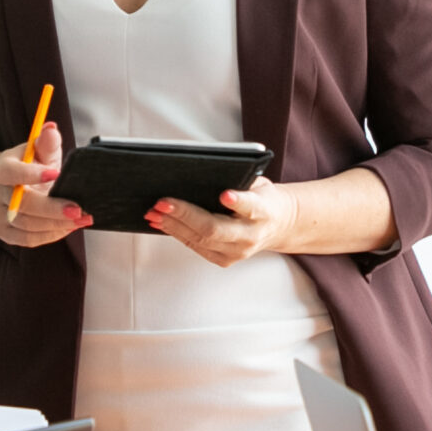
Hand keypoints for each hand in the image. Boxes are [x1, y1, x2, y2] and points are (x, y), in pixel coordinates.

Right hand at [0, 123, 90, 246]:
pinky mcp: (6, 233)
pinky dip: (51, 235)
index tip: (56, 173)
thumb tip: (51, 129)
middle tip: (78, 209)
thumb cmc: (32, 166)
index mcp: (2, 168)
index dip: (31, 174)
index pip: (10, 172)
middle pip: (21, 205)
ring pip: (27, 225)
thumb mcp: (39, 152)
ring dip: (57, 224)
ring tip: (82, 218)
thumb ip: (46, 143)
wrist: (13, 189)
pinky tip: (69, 227)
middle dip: (51, 209)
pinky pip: (28, 240)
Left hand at [146, 177, 298, 265]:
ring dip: (172, 225)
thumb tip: (204, 170)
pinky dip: (175, 233)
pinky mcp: (224, 260)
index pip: (252, 207)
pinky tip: (160, 222)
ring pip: (200, 240)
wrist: (277, 225)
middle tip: (162, 202)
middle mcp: (251, 236)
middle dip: (185, 215)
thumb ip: (239, 178)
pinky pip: (195, 246)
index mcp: (264, 212)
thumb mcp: (258, 182)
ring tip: (154, 212)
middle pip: (214, 228)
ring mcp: (237, 252)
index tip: (225, 194)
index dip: (238, 202)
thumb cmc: (262, 198)